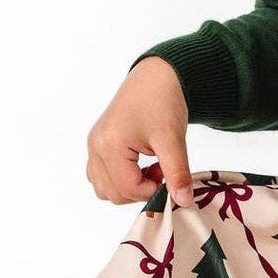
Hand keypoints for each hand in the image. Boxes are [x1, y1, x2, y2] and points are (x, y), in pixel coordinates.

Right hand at [86, 58, 193, 207]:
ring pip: (104, 188)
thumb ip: (177, 173)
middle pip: (113, 193)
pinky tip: (140, 163)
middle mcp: (95, 147)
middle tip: (162, 169)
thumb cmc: (162, 100)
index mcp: (110, 145)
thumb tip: (183, 202)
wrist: (156, 75)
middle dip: (140, 189)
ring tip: (151, 166)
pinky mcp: (98, 143)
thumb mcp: (172, 138)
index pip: (127, 189)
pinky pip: (101, 175)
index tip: (169, 174)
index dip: (151, 190)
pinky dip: (120, 177)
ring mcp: (94, 145)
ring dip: (129, 186)